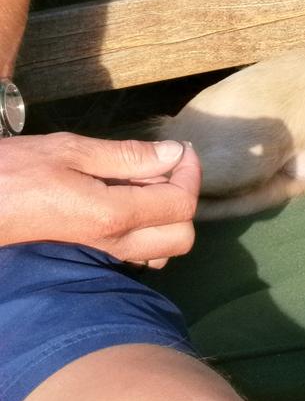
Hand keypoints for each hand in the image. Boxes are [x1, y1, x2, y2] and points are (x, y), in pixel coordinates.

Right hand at [0, 132, 201, 266]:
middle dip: (185, 198)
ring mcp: (104, 252)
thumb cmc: (14, 172)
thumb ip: (128, 156)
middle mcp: (116, 242)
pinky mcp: (93, 251)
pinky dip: (151, 229)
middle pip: (183, 236)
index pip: (182, 204)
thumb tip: (174, 154)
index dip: (191, 173)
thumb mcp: (70, 151)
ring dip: (169, 216)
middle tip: (165, 166)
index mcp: (113, 216)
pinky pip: (141, 251)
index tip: (181, 148)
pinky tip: (130, 199)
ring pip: (164, 249)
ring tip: (147, 182)